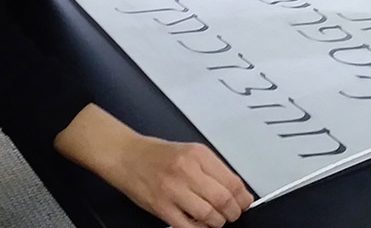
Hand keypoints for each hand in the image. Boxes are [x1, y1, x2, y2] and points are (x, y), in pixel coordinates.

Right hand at [110, 135, 252, 227]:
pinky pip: (189, 227)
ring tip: (215, 220)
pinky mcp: (161, 207)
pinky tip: (199, 224)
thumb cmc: (157, 155)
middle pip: (224, 200)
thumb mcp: (189, 152)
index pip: (233, 182)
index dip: (243, 198)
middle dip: (233, 213)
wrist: (126, 156)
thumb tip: (237, 190)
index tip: (244, 203)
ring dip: (217, 223)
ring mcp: (173, 190)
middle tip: (232, 214)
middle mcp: (187, 170)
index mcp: (198, 155)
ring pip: (209, 216)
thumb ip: (212, 169)